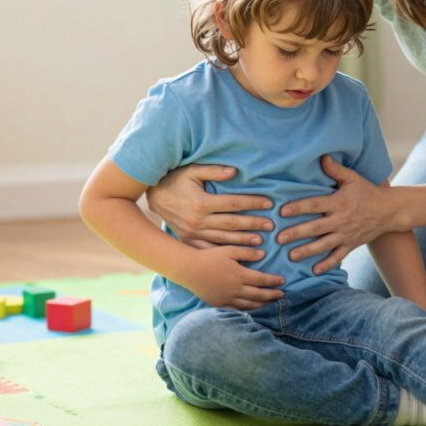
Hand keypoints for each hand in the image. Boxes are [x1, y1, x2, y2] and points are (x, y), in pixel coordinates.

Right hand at [145, 163, 273, 247]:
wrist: (153, 196)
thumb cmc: (175, 180)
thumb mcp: (192, 171)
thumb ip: (213, 171)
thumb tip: (234, 172)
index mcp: (200, 202)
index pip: (233, 203)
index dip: (252, 203)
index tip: (269, 203)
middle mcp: (197, 220)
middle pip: (232, 223)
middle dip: (253, 224)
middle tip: (272, 225)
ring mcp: (192, 233)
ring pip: (223, 239)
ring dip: (243, 241)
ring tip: (261, 242)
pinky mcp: (189, 240)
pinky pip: (210, 248)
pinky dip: (225, 252)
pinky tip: (238, 255)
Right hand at [181, 245, 283, 309]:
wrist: (189, 269)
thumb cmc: (209, 256)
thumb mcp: (229, 250)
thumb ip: (247, 252)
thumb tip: (263, 254)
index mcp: (239, 275)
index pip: (262, 280)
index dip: (274, 281)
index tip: (282, 281)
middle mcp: (235, 289)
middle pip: (258, 295)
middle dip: (271, 295)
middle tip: (281, 294)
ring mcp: (227, 298)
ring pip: (249, 304)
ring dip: (262, 304)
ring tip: (270, 303)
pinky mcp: (218, 304)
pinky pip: (236, 310)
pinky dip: (247, 310)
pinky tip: (251, 309)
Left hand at [277, 155, 398, 274]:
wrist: (389, 211)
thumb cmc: (368, 192)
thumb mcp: (353, 178)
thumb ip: (335, 169)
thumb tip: (321, 156)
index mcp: (339, 202)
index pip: (315, 205)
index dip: (298, 207)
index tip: (282, 211)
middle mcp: (342, 220)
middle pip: (316, 228)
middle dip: (297, 233)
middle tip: (279, 238)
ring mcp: (346, 234)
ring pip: (324, 245)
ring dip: (307, 251)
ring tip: (291, 256)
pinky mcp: (351, 244)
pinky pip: (338, 256)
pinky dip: (327, 264)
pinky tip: (314, 271)